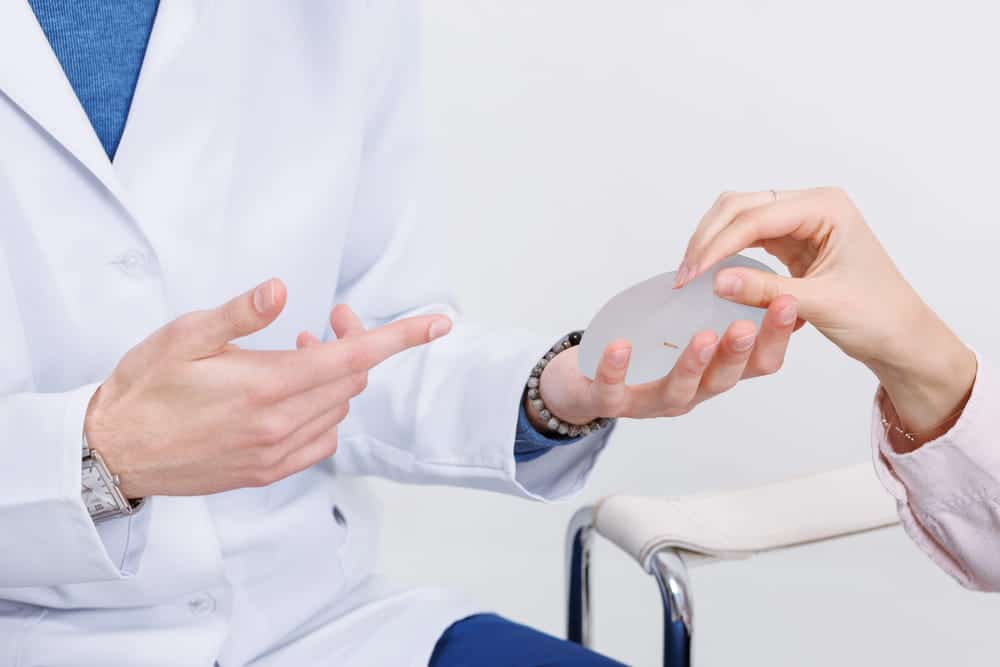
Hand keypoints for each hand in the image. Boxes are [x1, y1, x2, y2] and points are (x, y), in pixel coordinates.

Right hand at [84, 279, 451, 497]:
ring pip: (338, 410)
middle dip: (353, 345)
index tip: (438, 323)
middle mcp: (280, 425)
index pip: (354, 358)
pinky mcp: (268, 472)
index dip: (401, 337)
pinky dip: (323, 413)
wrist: (113, 453)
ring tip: (294, 355)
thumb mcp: (184, 336)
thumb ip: (240, 313)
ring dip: (333, 379)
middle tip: (323, 321)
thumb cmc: (145, 388)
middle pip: (351, 381)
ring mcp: (277, 454)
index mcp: (267, 386)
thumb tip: (280, 290)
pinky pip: (322, 441)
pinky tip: (293, 397)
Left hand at [528, 298, 798, 425]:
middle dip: (737, 352)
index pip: (757, 363)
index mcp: (713, 374)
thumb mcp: (686, 327)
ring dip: (693, 363)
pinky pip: (613, 390)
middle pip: (722, 380)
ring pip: (678, 390)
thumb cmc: (645, 351)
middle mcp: (690, 392)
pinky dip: (616, 368)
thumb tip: (758, 272)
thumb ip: (717, 306)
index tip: (789, 302)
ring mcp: (649, 401)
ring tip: (703, 337)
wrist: (586, 383)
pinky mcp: (609, 402)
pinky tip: (620, 346)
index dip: (776, 337)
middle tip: (746, 325)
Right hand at [675, 187, 975, 438]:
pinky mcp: (791, 241)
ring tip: (691, 274)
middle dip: (708, 238)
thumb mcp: (819, 304)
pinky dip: (725, 251)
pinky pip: (747, 236)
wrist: (900, 336)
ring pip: (738, 217)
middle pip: (740, 206)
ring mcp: (800, 221)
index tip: (691, 274)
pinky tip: (710, 272)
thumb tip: (714, 281)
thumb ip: (764, 291)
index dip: (717, 244)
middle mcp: (812, 206)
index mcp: (826, 208)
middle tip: (684, 275)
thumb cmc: (877, 316)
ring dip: (712, 242)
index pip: (755, 217)